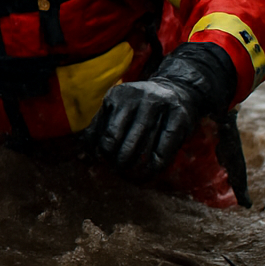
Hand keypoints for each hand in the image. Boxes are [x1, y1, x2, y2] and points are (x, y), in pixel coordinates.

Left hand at [85, 43, 235, 177]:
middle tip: (118, 170)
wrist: (175, 90)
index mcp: (119, 96)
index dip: (104, 153)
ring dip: (138, 168)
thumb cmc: (137, 106)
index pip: (109, 133)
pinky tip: (150, 171)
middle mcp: (140, 99)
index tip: (102, 161)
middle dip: (121, 162)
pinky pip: (166, 149)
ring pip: (147, 148)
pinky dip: (156, 165)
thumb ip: (98, 128)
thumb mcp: (114, 108)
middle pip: (128, 143)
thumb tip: (84, 155)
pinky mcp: (180, 118)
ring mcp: (162, 108)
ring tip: (131, 176)